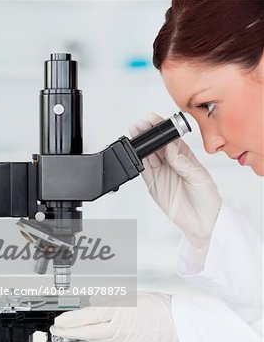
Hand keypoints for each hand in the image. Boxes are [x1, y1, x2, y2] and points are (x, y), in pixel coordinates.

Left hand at [50, 292, 179, 341]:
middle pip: (87, 332)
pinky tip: (94, 336)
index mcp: (120, 312)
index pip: (89, 316)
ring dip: (83, 335)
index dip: (71, 320)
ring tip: (72, 331)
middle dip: (69, 332)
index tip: (60, 320)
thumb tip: (97, 304)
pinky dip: (98, 340)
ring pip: (96, 340)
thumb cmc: (161, 308)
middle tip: (57, 329)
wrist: (179, 327)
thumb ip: (114, 302)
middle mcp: (119, 329)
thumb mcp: (135, 297)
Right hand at [129, 113, 221, 255]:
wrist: (203, 221)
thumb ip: (183, 162)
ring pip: (147, 155)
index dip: (161, 128)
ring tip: (135, 133)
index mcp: (185, 156)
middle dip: (147, 133)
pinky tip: (135, 152)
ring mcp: (161, 173)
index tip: (153, 119)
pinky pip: (143, 171)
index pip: (170, 138)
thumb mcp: (199, 177)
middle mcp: (171, 163)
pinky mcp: (153, 185)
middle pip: (156, 144)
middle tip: (140, 124)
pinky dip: (138, 161)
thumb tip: (170, 149)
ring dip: (140, 144)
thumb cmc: (207, 199)